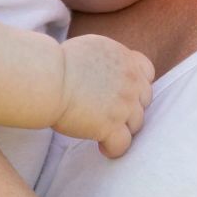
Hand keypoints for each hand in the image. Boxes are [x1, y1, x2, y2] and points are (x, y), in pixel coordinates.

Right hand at [52, 34, 153, 157]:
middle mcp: (130, 80)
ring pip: (137, 124)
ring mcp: (124, 104)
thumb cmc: (58, 63)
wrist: (49, 79)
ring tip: (104, 131)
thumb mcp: (93, 48)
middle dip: (130, 107)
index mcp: (125, 58)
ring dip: (122, 128)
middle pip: (144, 100)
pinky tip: (101, 146)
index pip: (147, 72)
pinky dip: (113, 148)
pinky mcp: (112, 126)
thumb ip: (109, 60)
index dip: (136, 84)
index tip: (121, 91)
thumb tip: (108, 72)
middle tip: (110, 113)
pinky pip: (123, 144)